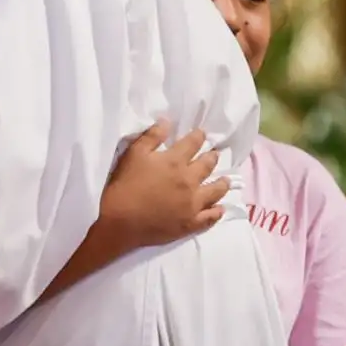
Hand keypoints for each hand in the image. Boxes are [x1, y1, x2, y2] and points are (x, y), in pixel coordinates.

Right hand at [101, 123, 227, 247]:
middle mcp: (189, 181)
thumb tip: (167, 122)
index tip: (202, 133)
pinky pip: (210, 217)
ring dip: (222, 184)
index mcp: (175, 161)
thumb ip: (151, 137)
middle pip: (207, 166)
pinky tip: (220, 209)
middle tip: (214, 155)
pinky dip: (217, 212)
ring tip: (226, 180)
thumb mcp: (133, 154)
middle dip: (212, 158)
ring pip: (215, 191)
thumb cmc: (123, 185)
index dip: (198, 137)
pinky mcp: (190, 223)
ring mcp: (193, 204)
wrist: (120, 222)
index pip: (192, 144)